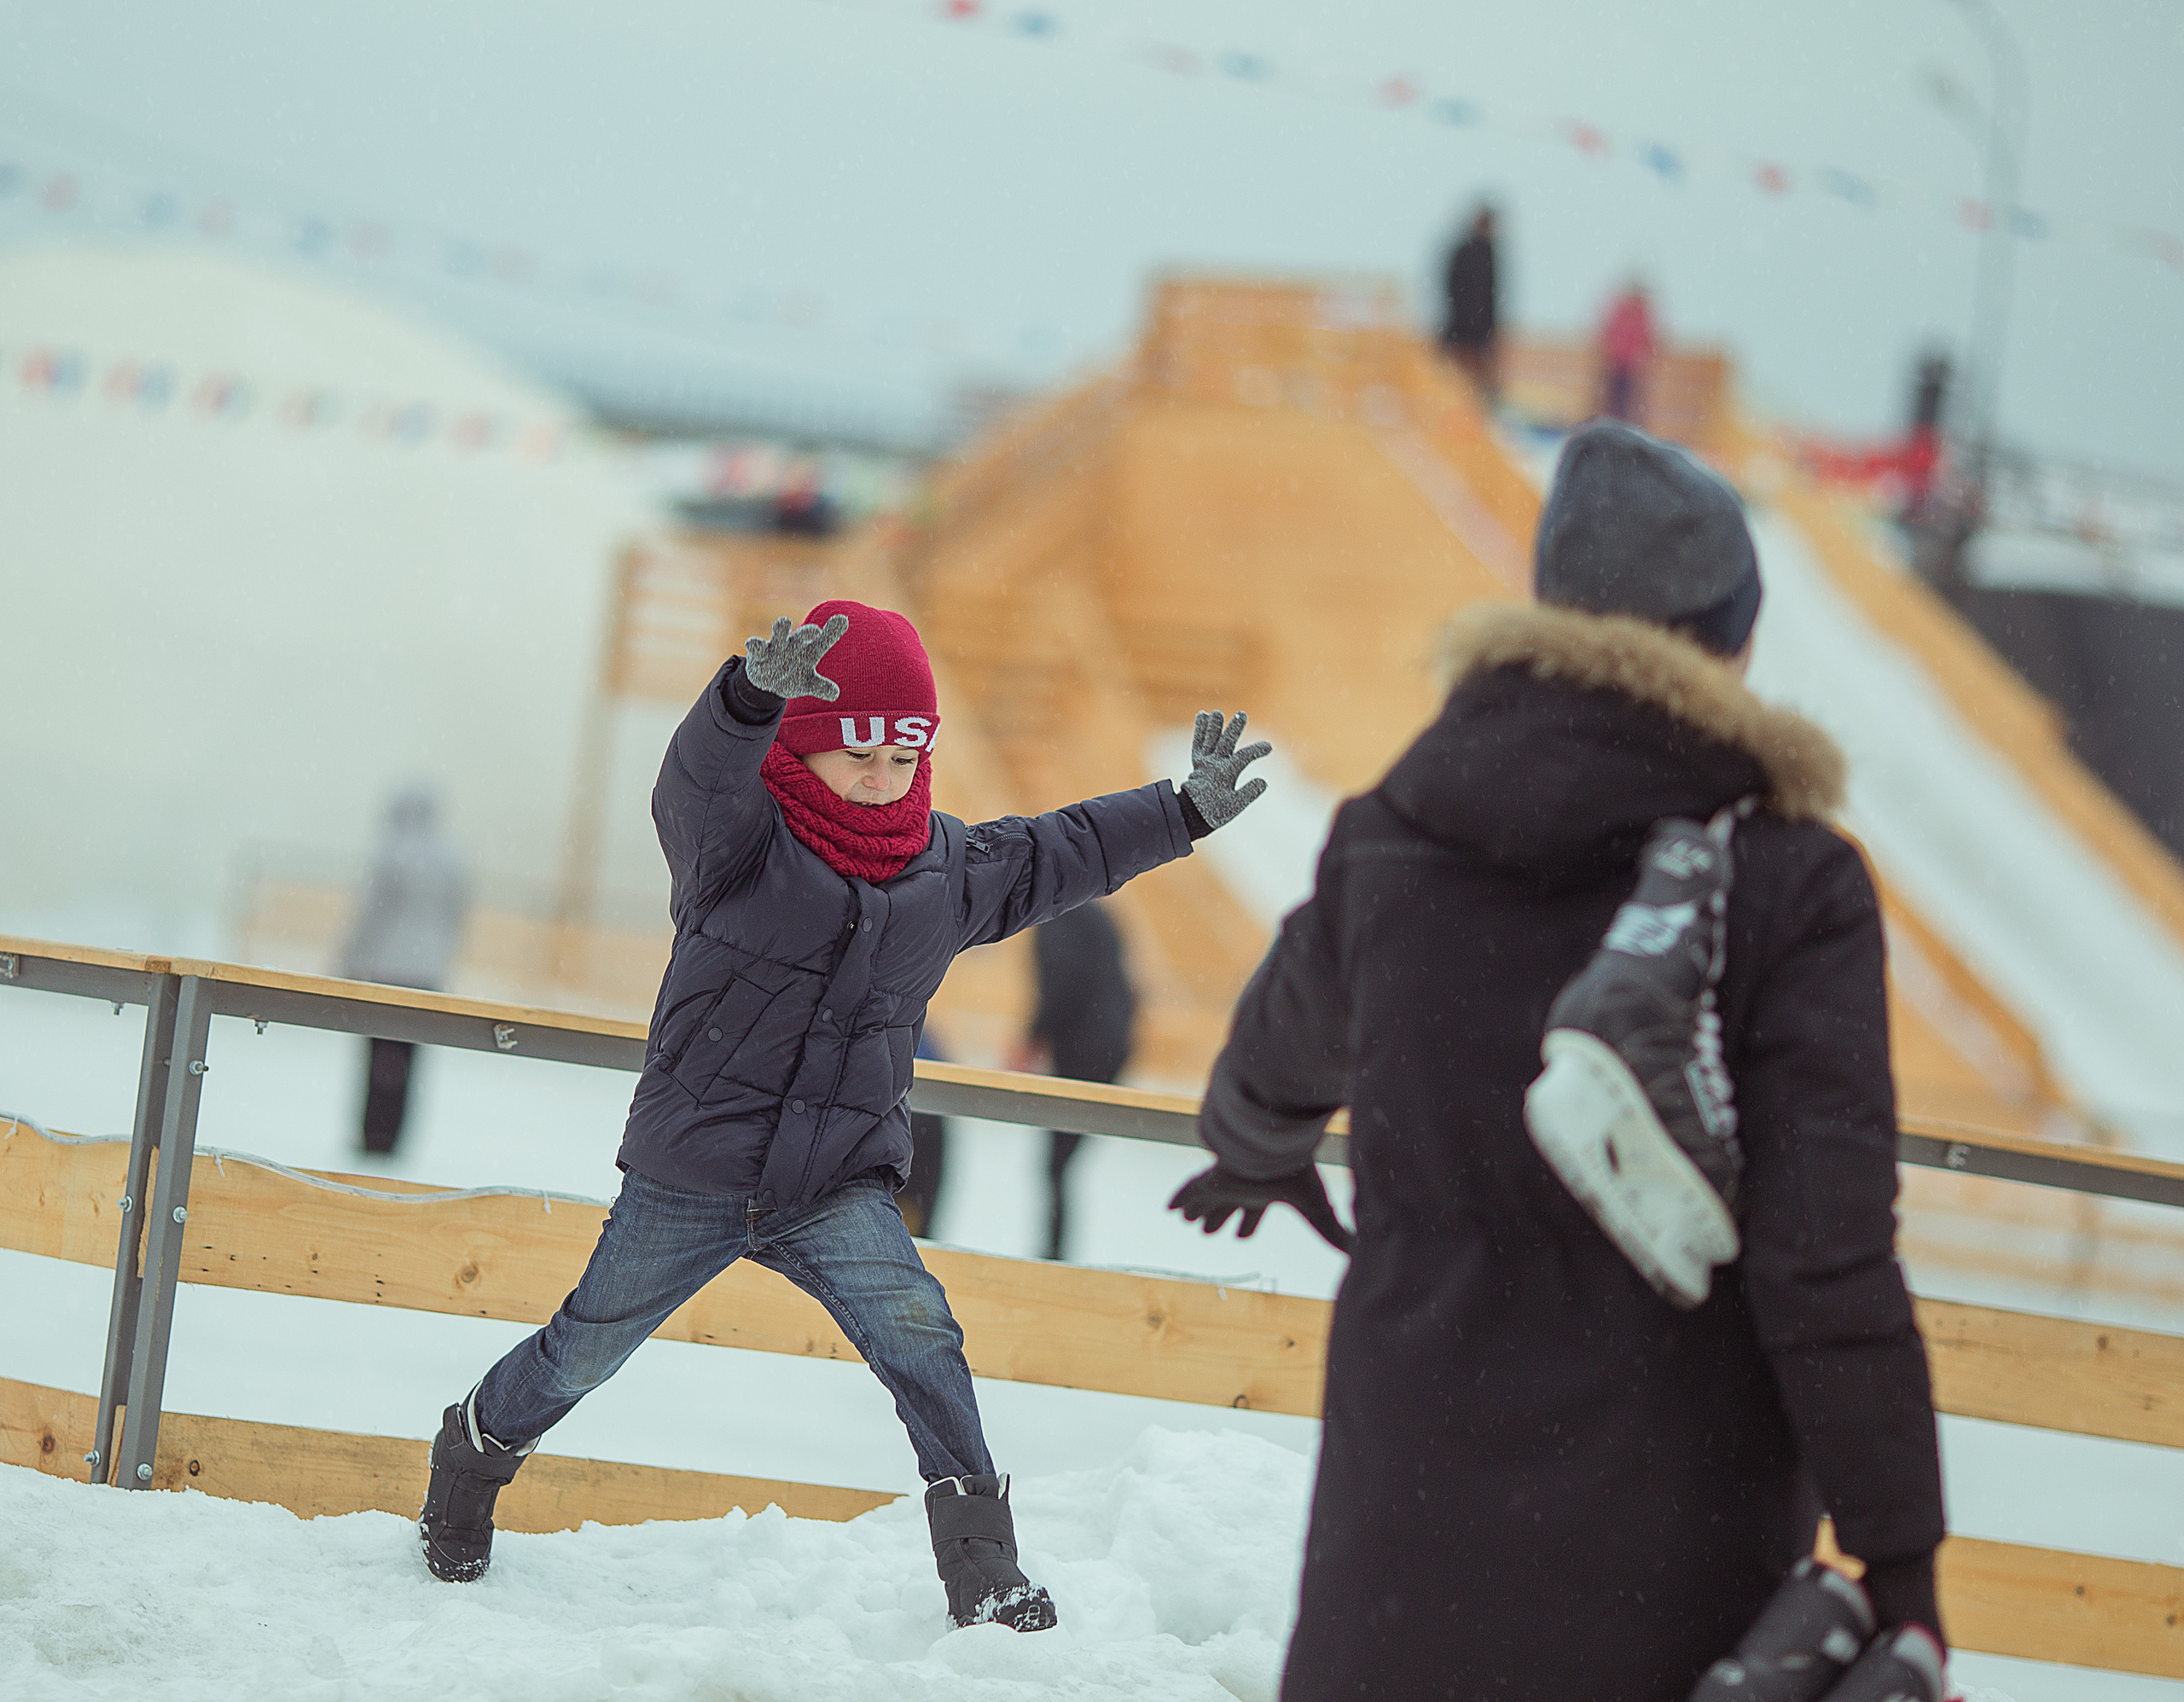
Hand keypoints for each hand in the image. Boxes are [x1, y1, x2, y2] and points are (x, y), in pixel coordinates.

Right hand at [743, 613, 848, 700]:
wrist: (767, 680)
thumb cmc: (793, 676)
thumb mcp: (808, 683)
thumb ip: (822, 687)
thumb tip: (835, 694)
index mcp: (808, 652)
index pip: (823, 641)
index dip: (833, 632)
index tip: (843, 619)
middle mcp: (794, 645)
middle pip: (802, 635)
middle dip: (807, 632)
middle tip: (815, 631)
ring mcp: (776, 647)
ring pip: (779, 633)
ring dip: (781, 628)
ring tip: (784, 622)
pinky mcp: (759, 653)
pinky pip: (756, 646)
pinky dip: (754, 644)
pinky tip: (752, 643)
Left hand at [1168, 1161, 1352, 1252]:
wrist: (1276, 1144)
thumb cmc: (1295, 1174)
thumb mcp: (1317, 1209)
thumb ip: (1333, 1232)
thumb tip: (1359, 1254)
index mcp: (1267, 1193)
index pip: (1256, 1213)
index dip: (1248, 1225)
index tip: (1242, 1235)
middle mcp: (1245, 1187)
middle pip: (1229, 1206)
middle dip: (1220, 1219)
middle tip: (1209, 1231)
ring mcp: (1225, 1181)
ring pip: (1208, 1200)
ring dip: (1199, 1212)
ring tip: (1187, 1220)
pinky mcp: (1209, 1178)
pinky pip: (1189, 1190)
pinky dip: (1179, 1199)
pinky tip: (1170, 1207)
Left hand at [1179, 711, 1270, 832]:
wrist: (1191, 814)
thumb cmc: (1216, 811)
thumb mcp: (1235, 806)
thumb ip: (1249, 793)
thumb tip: (1263, 781)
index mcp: (1226, 774)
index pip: (1244, 757)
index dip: (1257, 751)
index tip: (1268, 747)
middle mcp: (1214, 764)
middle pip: (1225, 743)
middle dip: (1234, 729)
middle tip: (1241, 714)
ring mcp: (1204, 761)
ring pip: (1210, 740)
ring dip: (1214, 726)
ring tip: (1217, 712)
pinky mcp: (1197, 760)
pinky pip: (1198, 742)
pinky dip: (1201, 729)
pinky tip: (1203, 715)